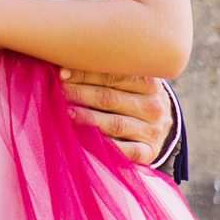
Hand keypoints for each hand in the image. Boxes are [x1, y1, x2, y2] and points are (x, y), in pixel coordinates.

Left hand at [58, 69, 175, 165]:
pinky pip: (124, 150)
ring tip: (66, 112)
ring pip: (115, 123)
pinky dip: (104, 146)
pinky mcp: (148, 152)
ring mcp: (152, 130)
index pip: (115, 76)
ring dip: (87, 118)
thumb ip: (108, 74)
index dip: (86, 73)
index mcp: (149, 84)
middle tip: (59, 91)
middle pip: (111, 98)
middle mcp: (153, 106)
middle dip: (81, 93)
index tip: (62, 72)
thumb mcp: (129, 83)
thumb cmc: (133, 99)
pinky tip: (84, 140)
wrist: (160, 128)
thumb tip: (66, 67)